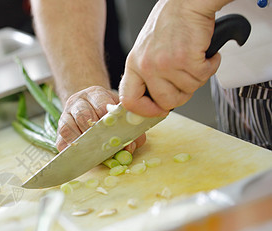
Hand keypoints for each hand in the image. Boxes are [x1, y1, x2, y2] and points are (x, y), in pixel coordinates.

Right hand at [56, 86, 145, 152]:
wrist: (87, 104)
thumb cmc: (107, 113)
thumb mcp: (120, 115)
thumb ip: (130, 130)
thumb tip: (129, 147)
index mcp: (96, 94)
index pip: (100, 104)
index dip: (108, 121)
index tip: (115, 134)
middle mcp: (78, 101)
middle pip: (82, 115)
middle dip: (94, 133)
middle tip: (103, 145)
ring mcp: (66, 114)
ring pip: (68, 127)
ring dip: (80, 141)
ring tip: (91, 150)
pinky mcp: (59, 128)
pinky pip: (60, 139)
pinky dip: (70, 148)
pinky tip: (79, 153)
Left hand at [119, 0, 223, 116]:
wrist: (186, 2)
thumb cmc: (169, 24)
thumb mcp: (146, 51)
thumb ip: (146, 75)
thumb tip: (153, 102)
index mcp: (134, 64)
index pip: (130, 100)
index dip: (145, 111)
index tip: (158, 111)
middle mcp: (146, 65)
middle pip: (165, 102)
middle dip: (181, 96)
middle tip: (186, 80)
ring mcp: (165, 63)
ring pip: (188, 90)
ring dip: (197, 77)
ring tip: (193, 59)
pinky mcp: (186, 58)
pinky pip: (203, 76)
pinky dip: (210, 66)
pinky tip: (204, 53)